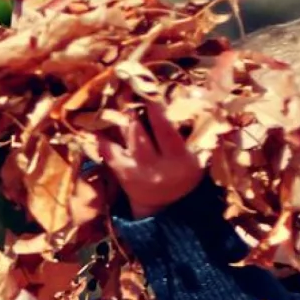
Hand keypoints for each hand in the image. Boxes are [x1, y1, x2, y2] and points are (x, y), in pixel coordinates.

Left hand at [95, 95, 204, 218]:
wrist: (166, 208)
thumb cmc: (185, 174)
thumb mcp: (200, 160)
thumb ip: (200, 134)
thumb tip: (202, 101)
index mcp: (181, 161)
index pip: (166, 132)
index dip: (157, 111)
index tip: (150, 94)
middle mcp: (157, 167)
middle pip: (141, 133)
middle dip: (135, 111)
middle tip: (131, 91)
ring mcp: (137, 171)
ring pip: (127, 138)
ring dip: (123, 118)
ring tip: (122, 101)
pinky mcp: (122, 174)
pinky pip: (109, 151)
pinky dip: (102, 137)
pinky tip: (97, 125)